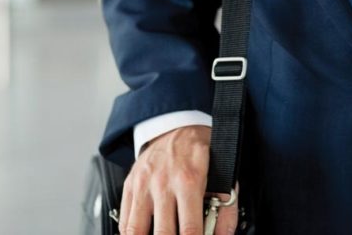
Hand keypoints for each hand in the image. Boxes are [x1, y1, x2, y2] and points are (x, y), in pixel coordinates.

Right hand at [119, 125, 237, 234]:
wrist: (177, 127)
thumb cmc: (200, 153)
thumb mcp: (223, 175)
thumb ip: (227, 210)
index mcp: (189, 182)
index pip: (190, 229)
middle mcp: (163, 184)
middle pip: (162, 233)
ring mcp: (143, 185)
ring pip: (135, 230)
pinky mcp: (130, 186)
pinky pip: (124, 221)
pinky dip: (132, 233)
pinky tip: (145, 233)